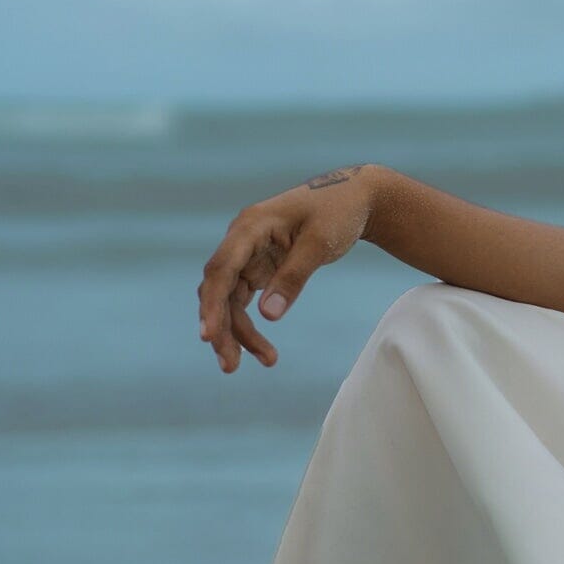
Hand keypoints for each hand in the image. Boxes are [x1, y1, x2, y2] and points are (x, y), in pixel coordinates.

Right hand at [196, 163, 381, 372]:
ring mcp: (248, 255)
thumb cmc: (337, 212)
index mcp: (250, 226)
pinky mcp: (259, 268)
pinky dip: (252, 324)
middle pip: (220, 290)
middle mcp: (241, 241)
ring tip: (267, 361)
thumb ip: (293, 278)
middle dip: (223, 328)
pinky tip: (263, 350)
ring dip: (240, 332)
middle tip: (231, 366)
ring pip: (231, 300)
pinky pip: (245, 300)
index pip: (221, 269)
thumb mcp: (319, 243)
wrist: (355, 198)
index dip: (212, 304)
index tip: (208, 336)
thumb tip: (268, 316)